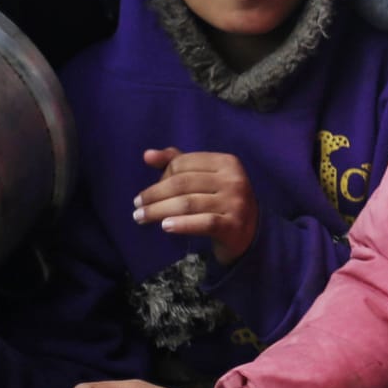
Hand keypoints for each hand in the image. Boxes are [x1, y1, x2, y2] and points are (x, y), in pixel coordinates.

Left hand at [135, 149, 261, 266]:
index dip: (161, 176)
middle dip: (154, 195)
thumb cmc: (221, 200)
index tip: (148, 193)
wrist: (250, 232)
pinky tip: (165, 227)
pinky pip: (204, 223)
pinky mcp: (234, 225)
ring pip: (188, 203)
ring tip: (141, 217)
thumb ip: (177, 163)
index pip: (183, 163)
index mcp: (227, 162)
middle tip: (136, 206)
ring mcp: (236, 202)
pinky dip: (182, 224)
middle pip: (182, 183)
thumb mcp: (204, 177)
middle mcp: (234, 179)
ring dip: (159, 211)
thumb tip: (147, 155)